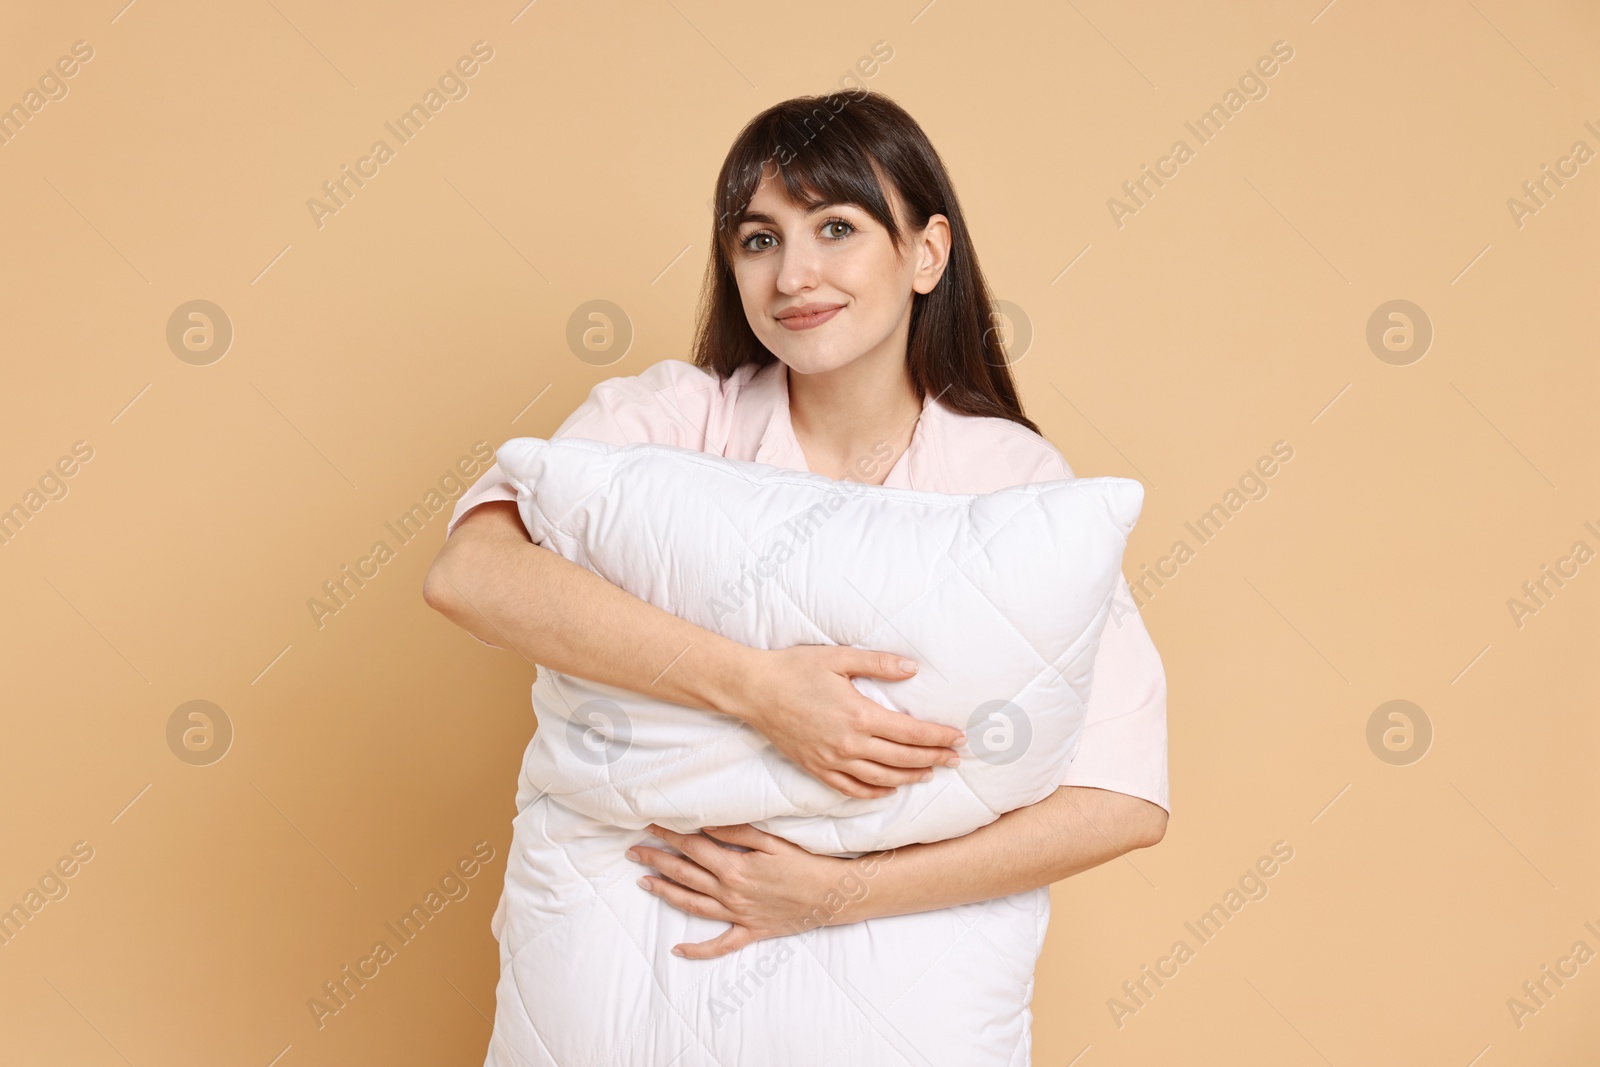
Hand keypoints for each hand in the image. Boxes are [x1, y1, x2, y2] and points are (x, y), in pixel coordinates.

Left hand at [630, 823, 889, 958]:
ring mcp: (738, 915)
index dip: (670, 835)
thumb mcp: (772, 841)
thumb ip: (736, 832)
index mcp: (734, 867)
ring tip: (644, 883)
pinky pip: (720, 945)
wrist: (831, 895)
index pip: (692, 848)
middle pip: (685, 874)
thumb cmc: (804, 864)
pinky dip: (698, 950)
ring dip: (666, 893)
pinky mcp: (750, 932)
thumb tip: (706, 823)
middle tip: (634, 852)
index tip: (650, 825)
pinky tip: (678, 950)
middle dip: (657, 861)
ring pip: (693, 905)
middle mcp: (730, 893)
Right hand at [726, 645, 963, 798]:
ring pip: (881, 779)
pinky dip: (874, 792)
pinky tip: (888, 789)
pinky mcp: (816, 768)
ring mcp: (831, 760)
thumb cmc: (795, 669)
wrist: (753, 690)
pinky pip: (851, 788)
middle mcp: (849, 744)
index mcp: (859, 715)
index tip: (958, 738)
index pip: (911, 733)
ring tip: (929, 774)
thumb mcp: (839, 658)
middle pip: (902, 759)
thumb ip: (878, 664)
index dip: (938, 737)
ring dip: (909, 778)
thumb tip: (912, 669)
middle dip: (933, 759)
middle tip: (954, 758)